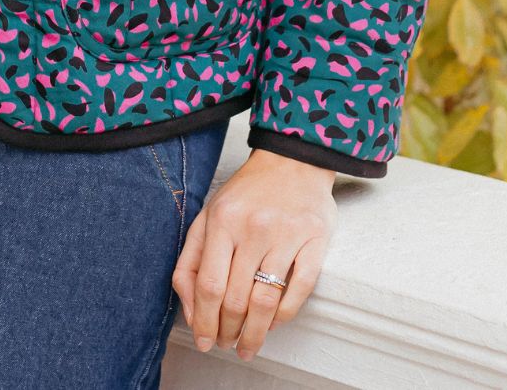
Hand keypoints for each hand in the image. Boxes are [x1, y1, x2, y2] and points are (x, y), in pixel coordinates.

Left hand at [172, 148, 337, 362]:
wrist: (292, 161)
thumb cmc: (247, 194)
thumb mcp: (209, 215)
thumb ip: (192, 259)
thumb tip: (191, 309)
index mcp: (221, 220)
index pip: (208, 285)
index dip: (204, 320)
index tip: (204, 341)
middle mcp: (252, 227)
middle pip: (236, 298)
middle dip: (228, 331)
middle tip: (227, 344)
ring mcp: (286, 234)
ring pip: (266, 300)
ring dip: (255, 332)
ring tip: (248, 345)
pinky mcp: (315, 239)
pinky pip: (299, 289)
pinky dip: (285, 315)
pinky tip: (274, 324)